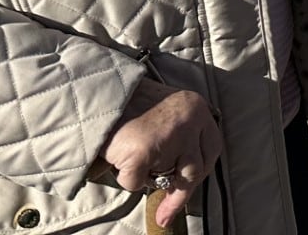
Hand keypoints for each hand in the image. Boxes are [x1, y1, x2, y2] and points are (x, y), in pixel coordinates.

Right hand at [101, 78, 221, 226]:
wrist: (95, 93)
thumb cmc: (129, 105)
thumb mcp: (166, 111)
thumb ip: (180, 136)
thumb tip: (182, 180)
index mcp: (197, 107)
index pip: (212, 148)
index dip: (201, 172)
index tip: (189, 190)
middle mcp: (190, 119)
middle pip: (196, 169)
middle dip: (181, 194)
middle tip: (166, 215)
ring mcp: (169, 136)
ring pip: (166, 178)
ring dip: (148, 177)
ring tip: (131, 154)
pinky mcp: (143, 152)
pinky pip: (136, 182)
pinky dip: (124, 176)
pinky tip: (117, 155)